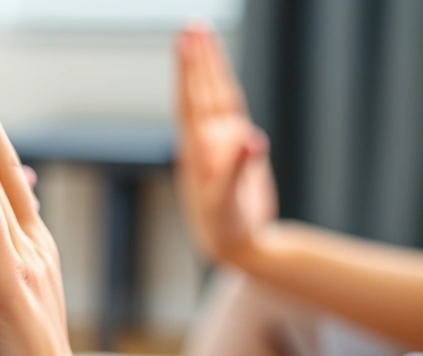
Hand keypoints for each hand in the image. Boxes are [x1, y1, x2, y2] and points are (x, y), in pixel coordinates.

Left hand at [176, 25, 277, 262]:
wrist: (232, 245)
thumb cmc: (226, 228)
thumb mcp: (229, 202)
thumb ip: (239, 170)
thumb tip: (254, 138)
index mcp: (198, 150)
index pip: (192, 102)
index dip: (190, 72)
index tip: (188, 41)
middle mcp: (205, 142)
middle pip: (201, 91)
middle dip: (197, 59)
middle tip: (192, 25)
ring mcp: (219, 144)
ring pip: (214, 97)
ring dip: (208, 68)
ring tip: (201, 36)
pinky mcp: (235, 149)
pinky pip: (230, 111)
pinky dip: (225, 88)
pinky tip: (219, 73)